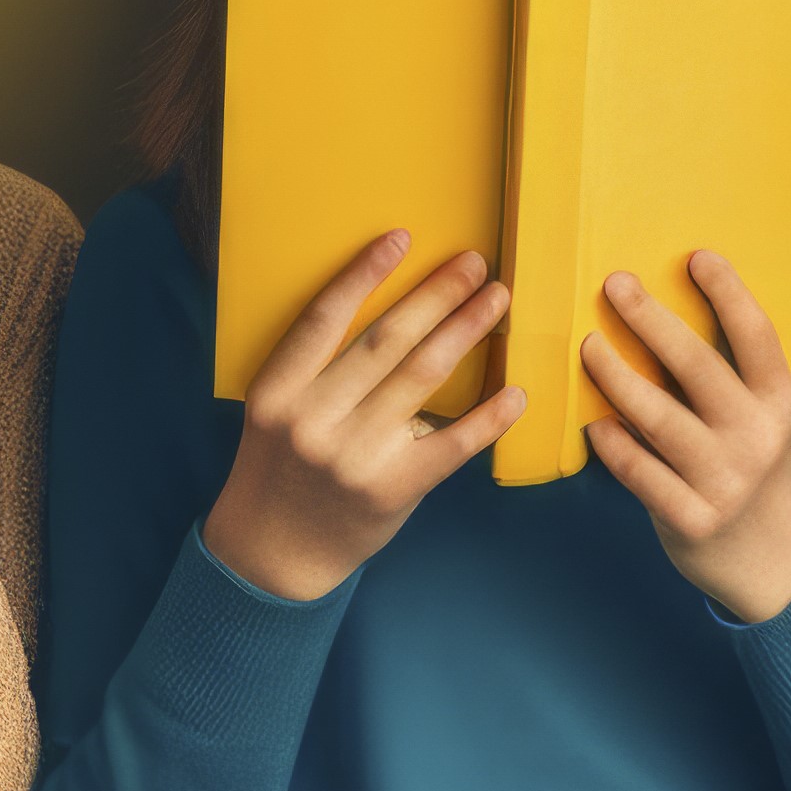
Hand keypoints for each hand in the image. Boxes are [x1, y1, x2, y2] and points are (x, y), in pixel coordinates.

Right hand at [201, 230, 523, 600]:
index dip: (365, 275)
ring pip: (421, 378)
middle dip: (437, 295)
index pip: (324, 319)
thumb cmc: (280, 469)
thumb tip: (395, 312)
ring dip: (465, 332)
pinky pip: (452, 443)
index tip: (403, 238)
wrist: (273, 552)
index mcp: (277, 393)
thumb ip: (316, 370)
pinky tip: (516, 392)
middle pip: (387, 341)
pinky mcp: (392, 489)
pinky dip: (488, 416)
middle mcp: (313, 420)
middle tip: (475, 263)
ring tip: (496, 300)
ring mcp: (354, 457)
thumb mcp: (275, 413)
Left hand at [579, 253, 790, 622]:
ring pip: (660, 419)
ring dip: (617, 377)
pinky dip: (614, 445)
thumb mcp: (758, 417)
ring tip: (588, 346)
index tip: (696, 256)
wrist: (769, 553)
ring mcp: (724, 481)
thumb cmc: (749, 462)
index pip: (757, 336)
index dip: (729, 293)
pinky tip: (595, 424)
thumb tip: (657, 311)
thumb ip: (725, 375)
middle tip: (615, 285)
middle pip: (699, 367)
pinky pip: (641, 473)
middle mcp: (757, 438)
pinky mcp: (692, 519)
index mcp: (778, 403)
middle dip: (652, 321)